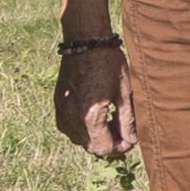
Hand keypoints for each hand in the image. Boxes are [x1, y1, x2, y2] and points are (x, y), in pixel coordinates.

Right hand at [55, 37, 132, 155]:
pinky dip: (83, 128)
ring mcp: (62, 111)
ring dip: (96, 137)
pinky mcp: (58, 104)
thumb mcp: (125, 93)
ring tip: (111, 122)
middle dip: (108, 143)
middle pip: (90, 146)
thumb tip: (131, 141)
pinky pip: (69, 128)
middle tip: (123, 131)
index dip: (119, 148)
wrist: (86, 41)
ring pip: (79, 139)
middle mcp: (72, 117)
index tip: (130, 140)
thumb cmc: (109, 63)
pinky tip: (96, 116)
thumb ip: (128, 121)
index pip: (103, 148)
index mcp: (90, 115)